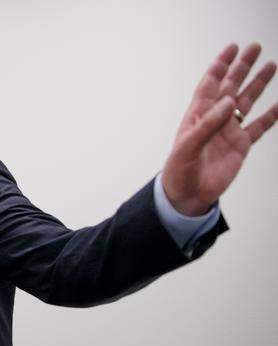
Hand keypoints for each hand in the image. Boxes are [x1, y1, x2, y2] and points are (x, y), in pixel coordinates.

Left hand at [163, 43, 277, 215]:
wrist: (187, 195)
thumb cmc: (179, 171)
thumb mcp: (187, 147)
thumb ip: (207, 125)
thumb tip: (227, 102)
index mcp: (198, 115)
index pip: (210, 84)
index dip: (221, 66)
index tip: (232, 48)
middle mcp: (215, 119)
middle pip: (231, 86)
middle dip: (242, 67)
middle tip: (255, 48)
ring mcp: (229, 130)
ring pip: (247, 101)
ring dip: (258, 84)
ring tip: (271, 65)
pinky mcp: (241, 145)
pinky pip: (260, 126)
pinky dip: (272, 115)